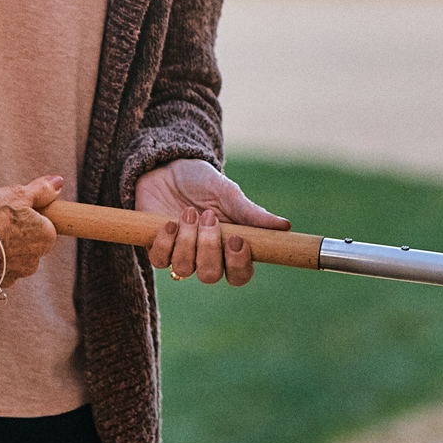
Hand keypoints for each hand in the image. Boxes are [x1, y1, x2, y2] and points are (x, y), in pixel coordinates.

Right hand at [0, 175, 61, 286]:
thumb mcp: (16, 194)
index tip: (8, 212)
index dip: (24, 215)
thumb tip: (58, 182)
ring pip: (11, 257)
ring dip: (0, 249)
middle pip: (26, 241)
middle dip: (12, 233)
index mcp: (45, 236)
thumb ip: (39, 190)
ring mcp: (16, 274)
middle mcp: (35, 259)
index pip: (41, 223)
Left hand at [137, 160, 288, 286]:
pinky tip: (168, 222)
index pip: (240, 274)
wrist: (167, 168)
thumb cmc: (202, 182)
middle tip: (208, 217)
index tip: (236, 239)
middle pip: (211, 275)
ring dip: (187, 240)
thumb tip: (285, 226)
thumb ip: (251, 212)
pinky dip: (165, 242)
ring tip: (188, 212)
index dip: (238, 265)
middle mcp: (206, 256)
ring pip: (185, 268)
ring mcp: (181, 254)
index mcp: (229, 246)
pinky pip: (160, 260)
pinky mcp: (158, 248)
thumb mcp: (228, 192)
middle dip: (209, 248)